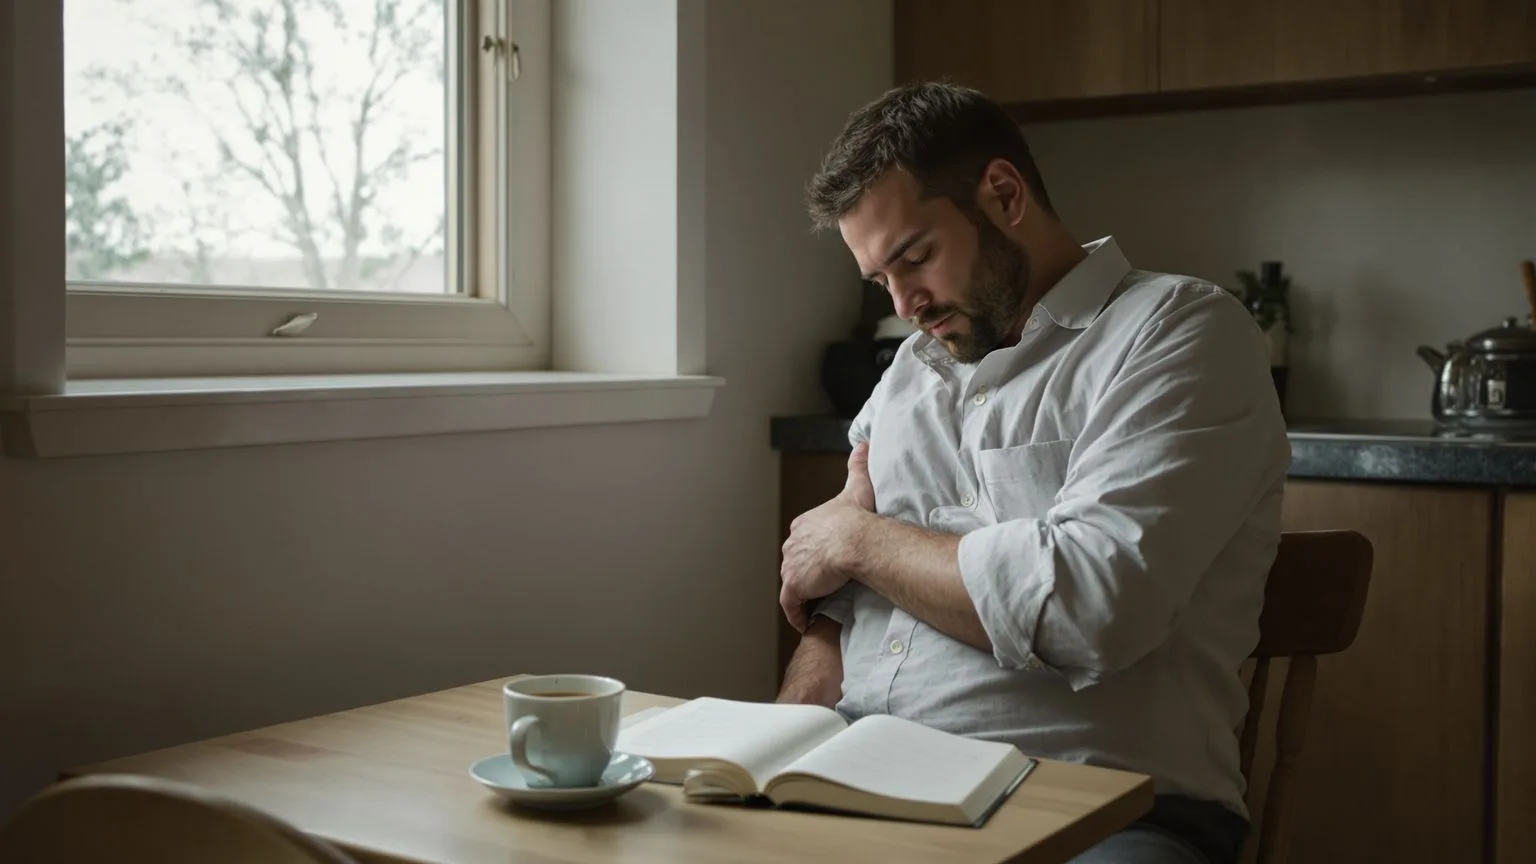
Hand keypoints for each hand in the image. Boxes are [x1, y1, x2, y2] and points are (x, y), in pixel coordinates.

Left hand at [780, 442, 875, 631]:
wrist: (856, 539)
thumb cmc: (859, 517)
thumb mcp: (856, 487)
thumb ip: (857, 467)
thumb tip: (864, 445)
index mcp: (804, 525)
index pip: (802, 541)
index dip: (812, 553)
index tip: (824, 563)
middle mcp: (793, 545)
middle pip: (795, 562)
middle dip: (805, 574)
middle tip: (821, 587)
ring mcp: (791, 566)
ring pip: (793, 584)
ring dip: (802, 596)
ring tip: (816, 606)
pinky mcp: (795, 586)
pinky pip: (791, 606)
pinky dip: (796, 614)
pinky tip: (805, 622)